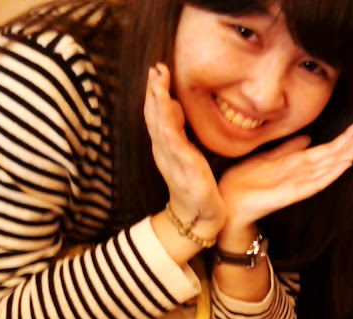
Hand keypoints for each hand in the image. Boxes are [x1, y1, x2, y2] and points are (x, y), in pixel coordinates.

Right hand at [144, 63, 225, 238]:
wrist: (198, 217)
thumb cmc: (194, 183)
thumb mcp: (186, 150)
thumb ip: (179, 128)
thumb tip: (175, 104)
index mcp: (165, 145)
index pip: (157, 113)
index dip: (155, 91)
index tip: (157, 69)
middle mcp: (165, 151)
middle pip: (155, 116)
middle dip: (154, 92)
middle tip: (155, 68)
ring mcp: (173, 161)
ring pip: (161, 128)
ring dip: (159, 105)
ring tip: (158, 85)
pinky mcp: (185, 171)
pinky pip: (175, 149)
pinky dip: (169, 132)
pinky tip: (168, 119)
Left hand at [217, 119, 352, 231]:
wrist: (230, 203)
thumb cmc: (246, 183)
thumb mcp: (268, 158)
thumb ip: (288, 149)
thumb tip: (307, 137)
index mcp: (298, 164)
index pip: (328, 148)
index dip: (345, 136)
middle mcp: (304, 173)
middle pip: (335, 154)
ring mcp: (301, 184)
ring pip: (331, 166)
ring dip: (349, 152)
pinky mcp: (293, 193)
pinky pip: (318, 182)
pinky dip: (333, 172)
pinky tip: (346, 162)